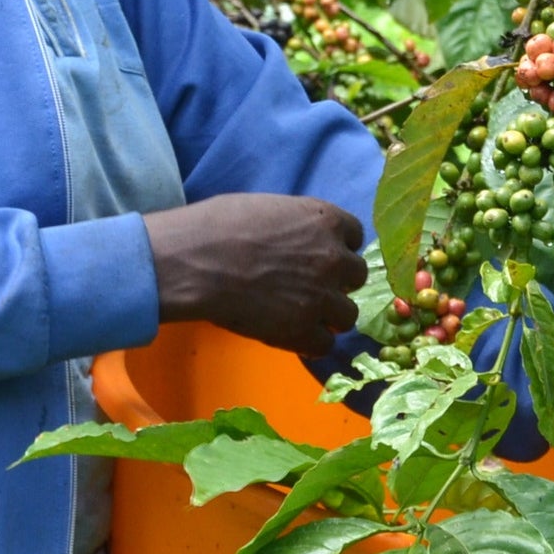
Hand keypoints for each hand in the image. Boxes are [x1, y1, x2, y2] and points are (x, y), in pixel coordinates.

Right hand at [144, 193, 366, 356]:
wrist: (196, 262)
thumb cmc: (220, 225)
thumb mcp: (270, 208)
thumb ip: (298, 225)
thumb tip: (298, 239)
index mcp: (325, 220)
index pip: (356, 236)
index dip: (339, 247)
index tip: (323, 256)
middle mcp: (333, 257)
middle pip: (357, 275)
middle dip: (337, 281)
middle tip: (311, 287)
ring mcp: (321, 296)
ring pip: (348, 314)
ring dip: (329, 315)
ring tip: (303, 315)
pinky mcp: (303, 330)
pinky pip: (325, 344)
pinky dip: (311, 342)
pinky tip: (293, 334)